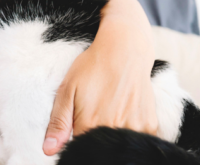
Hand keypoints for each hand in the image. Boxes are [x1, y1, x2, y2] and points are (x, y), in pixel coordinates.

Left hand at [43, 0, 157, 155]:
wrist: (126, 50)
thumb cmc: (92, 68)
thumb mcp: (67, 90)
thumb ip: (58, 123)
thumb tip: (48, 151)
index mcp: (91, 125)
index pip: (80, 150)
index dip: (75, 142)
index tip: (77, 128)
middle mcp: (115, 129)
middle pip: (101, 148)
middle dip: (94, 138)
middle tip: (96, 112)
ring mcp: (135, 128)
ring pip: (119, 145)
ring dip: (112, 135)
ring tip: (109, 109)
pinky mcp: (150, 125)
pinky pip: (138, 140)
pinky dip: (129, 133)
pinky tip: (123, 114)